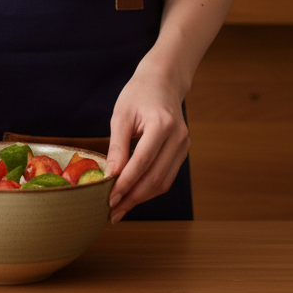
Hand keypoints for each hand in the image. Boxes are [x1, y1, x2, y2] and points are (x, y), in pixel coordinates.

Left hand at [105, 61, 190, 223]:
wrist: (163, 80)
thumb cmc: (138, 94)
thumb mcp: (121, 115)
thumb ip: (117, 146)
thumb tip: (110, 177)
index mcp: (162, 125)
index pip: (142, 163)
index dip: (125, 184)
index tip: (108, 199)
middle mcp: (178, 137)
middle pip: (155, 178)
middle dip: (132, 198)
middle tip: (112, 212)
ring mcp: (184, 144)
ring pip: (163, 182)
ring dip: (141, 198)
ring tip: (120, 208)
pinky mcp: (183, 150)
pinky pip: (167, 176)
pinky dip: (150, 188)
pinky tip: (134, 194)